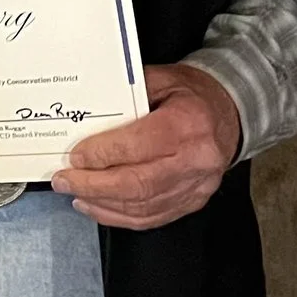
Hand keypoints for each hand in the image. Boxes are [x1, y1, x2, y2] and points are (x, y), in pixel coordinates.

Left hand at [53, 63, 242, 230]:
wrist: (231, 112)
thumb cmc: (192, 94)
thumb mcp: (161, 79)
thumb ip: (126, 95)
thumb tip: (84, 115)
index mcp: (188, 124)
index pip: (137, 146)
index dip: (101, 154)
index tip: (74, 156)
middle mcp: (196, 160)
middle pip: (137, 183)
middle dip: (93, 185)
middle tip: (64, 180)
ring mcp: (197, 185)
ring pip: (142, 205)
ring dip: (102, 203)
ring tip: (75, 194)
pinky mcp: (193, 201)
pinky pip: (152, 217)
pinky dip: (120, 216)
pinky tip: (98, 207)